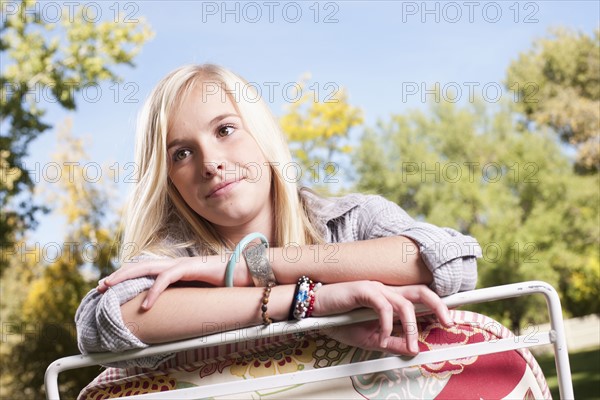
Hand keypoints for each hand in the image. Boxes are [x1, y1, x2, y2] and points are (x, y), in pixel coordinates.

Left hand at [96, 255, 252, 308]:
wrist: (247, 271)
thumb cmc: (226, 282)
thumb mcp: (199, 291)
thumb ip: (185, 294)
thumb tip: (174, 308)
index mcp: (176, 268)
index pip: (146, 269)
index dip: (127, 276)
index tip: (110, 286)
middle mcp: (176, 264)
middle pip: (140, 266)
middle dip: (118, 276)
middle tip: (99, 287)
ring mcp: (183, 264)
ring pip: (147, 268)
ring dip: (126, 278)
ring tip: (109, 288)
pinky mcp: (191, 268)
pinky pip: (168, 279)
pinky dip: (155, 291)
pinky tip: (145, 304)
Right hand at [314, 282, 452, 354]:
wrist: (314, 310)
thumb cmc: (338, 319)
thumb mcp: (368, 338)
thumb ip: (390, 342)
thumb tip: (412, 350)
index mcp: (389, 299)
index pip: (418, 298)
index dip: (437, 306)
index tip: (450, 319)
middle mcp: (386, 290)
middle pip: (420, 292)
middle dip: (439, 305)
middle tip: (449, 321)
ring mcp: (376, 288)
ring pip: (404, 303)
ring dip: (412, 326)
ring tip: (412, 344)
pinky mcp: (363, 290)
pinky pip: (383, 306)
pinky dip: (386, 324)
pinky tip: (381, 336)